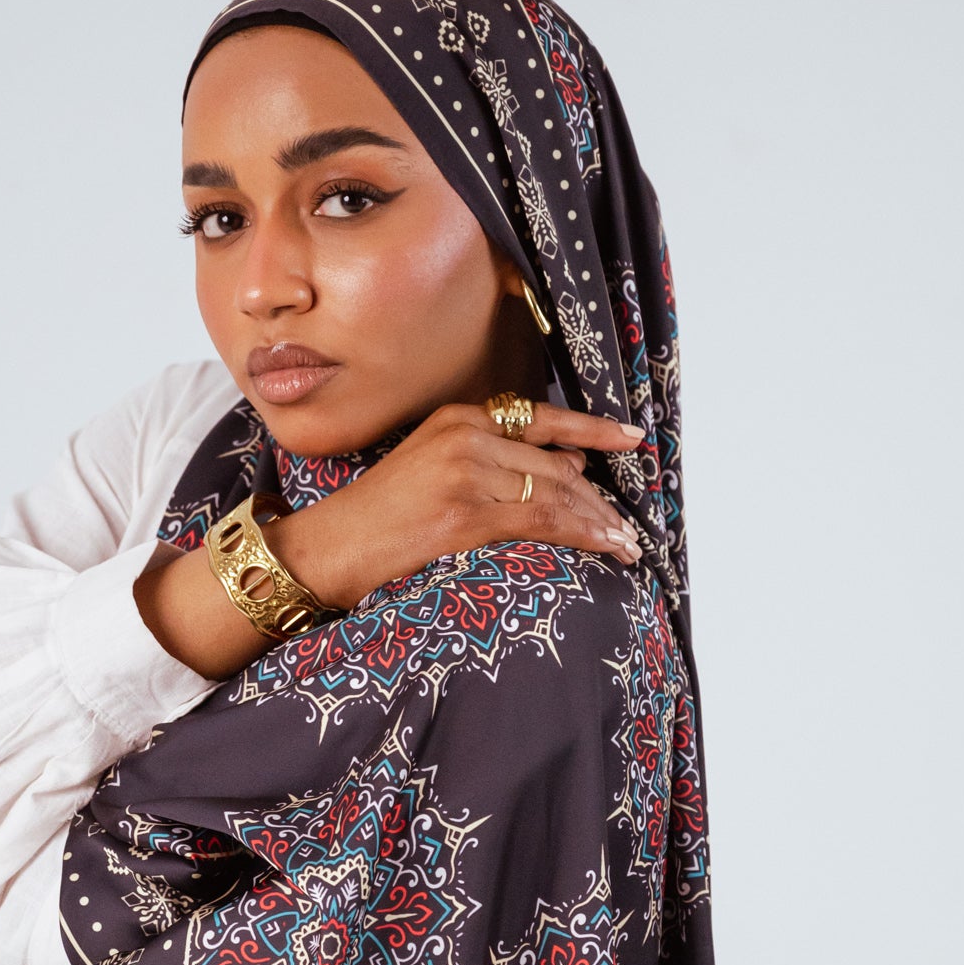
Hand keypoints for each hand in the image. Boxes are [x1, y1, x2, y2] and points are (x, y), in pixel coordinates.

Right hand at [271, 399, 642, 612]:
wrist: (330, 546)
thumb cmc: (379, 518)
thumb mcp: (433, 468)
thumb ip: (492, 462)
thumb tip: (565, 472)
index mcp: (458, 417)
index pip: (542, 418)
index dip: (593, 430)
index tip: (632, 438)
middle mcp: (466, 435)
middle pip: (555, 463)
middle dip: (598, 499)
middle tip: (628, 528)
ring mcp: (466, 471)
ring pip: (555, 493)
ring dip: (597, 522)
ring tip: (625, 545)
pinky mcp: (467, 511)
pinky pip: (542, 520)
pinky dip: (582, 534)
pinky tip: (605, 547)